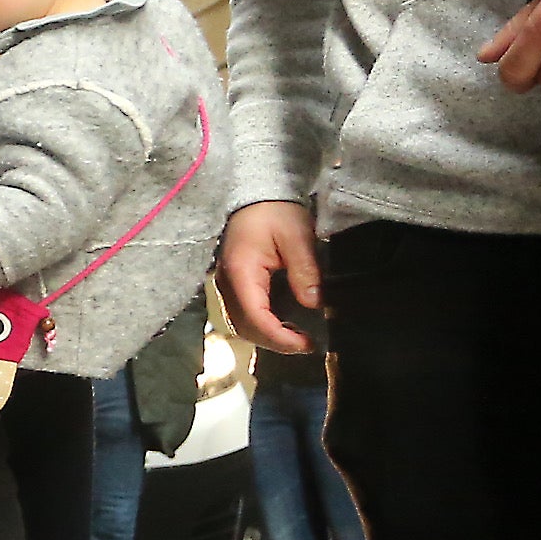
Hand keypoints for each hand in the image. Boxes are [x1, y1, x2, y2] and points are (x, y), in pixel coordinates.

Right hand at [219, 199, 322, 351]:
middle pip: (245, 327)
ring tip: (296, 338)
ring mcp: (226, 284)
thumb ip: (304, 270)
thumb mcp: (296, 236)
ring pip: (241, 324)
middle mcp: (226, 283)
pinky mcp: (232, 283)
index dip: (280, 337)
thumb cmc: (275, 211)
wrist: (255, 194)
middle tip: (306, 345)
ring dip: (267, 336)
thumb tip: (315, 303)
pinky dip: (262, 325)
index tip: (307, 343)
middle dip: (275, 341)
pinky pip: (243, 314)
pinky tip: (283, 325)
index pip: (256, 317)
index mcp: (240, 272)